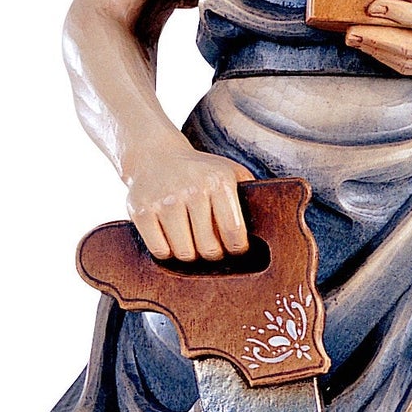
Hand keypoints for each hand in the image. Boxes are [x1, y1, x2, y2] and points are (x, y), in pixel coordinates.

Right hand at [124, 142, 252, 260]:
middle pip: (209, 249)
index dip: (237, 250)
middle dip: (212, 254)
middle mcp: (192, 190)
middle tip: (211, 248)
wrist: (154, 156)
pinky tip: (171, 239)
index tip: (234, 250)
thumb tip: (271, 226)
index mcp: (219, 182)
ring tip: (191, 243)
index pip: (235, 235)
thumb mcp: (230, 173)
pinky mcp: (141, 211)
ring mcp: (164, 201)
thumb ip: (251, 195)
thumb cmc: (199, 172)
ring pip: (184, 253)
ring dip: (189, 255)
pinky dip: (167, 252)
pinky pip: (160, 251)